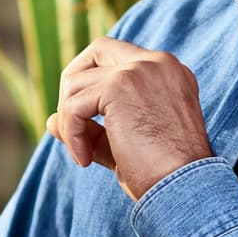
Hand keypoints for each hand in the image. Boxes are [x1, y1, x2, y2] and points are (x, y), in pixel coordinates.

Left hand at [48, 37, 214, 199]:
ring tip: (83, 155)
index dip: (95, 87)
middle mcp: (158, 62)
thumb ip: (92, 129)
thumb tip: (50, 121)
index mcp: (169, 72)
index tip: (91, 126)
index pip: (120, 59)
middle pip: (97, 49)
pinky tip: (84, 160)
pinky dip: (71, 133)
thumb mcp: (125, 143)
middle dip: (73, 85)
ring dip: (69, 120)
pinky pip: (74, 104)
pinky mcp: (120, 85)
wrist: (187, 187)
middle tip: (71, 126)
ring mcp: (139, 69)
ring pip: (77, 80)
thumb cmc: (164, 174)